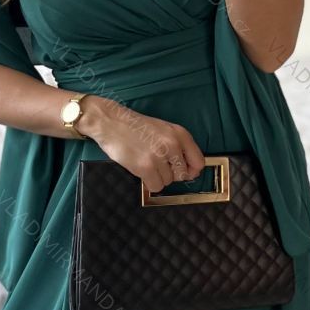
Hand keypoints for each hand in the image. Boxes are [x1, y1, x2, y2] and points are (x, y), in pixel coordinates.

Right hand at [78, 94, 206, 192]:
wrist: (111, 122)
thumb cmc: (136, 127)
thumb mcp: (164, 129)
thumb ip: (179, 147)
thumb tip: (191, 172)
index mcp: (180, 134)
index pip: (199, 162)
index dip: (191, 170)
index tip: (181, 171)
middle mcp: (172, 144)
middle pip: (182, 175)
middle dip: (171, 174)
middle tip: (157, 164)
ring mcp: (159, 156)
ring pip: (168, 182)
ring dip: (157, 177)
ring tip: (145, 162)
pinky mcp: (145, 167)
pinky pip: (156, 186)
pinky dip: (149, 182)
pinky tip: (141, 170)